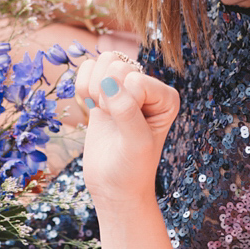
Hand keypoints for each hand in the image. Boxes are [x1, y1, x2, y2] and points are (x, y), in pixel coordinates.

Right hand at [76, 51, 179, 206]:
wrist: (114, 188)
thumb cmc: (132, 168)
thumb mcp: (136, 143)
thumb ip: (127, 112)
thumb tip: (108, 82)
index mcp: (166, 96)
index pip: (136, 79)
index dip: (123, 104)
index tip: (126, 128)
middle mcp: (148, 87)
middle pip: (117, 63)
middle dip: (107, 93)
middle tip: (113, 120)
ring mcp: (125, 87)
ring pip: (103, 60)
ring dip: (95, 87)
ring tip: (103, 112)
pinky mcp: (104, 91)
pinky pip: (88, 68)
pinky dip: (83, 86)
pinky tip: (92, 107)